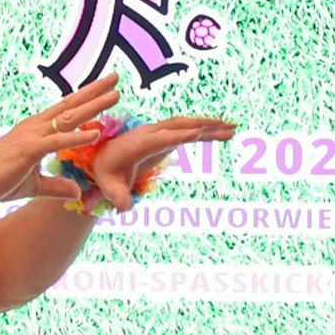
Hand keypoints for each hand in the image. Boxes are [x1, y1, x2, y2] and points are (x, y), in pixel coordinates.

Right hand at [0, 77, 120, 203]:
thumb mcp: (35, 186)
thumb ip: (57, 186)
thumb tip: (77, 192)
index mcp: (37, 130)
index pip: (66, 110)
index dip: (87, 98)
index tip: (107, 89)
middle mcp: (36, 126)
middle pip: (71, 105)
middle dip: (95, 91)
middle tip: (116, 78)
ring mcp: (32, 135)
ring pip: (68, 117)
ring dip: (93, 106)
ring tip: (115, 96)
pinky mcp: (29, 149)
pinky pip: (57, 141)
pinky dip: (77, 137)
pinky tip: (95, 133)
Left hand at [90, 115, 236, 209]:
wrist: (101, 160)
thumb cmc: (105, 174)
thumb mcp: (109, 188)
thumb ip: (118, 197)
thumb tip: (124, 208)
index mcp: (138, 144)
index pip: (161, 138)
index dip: (179, 136)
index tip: (198, 133)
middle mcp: (150, 134)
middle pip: (179, 125)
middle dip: (203, 125)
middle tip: (228, 127)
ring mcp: (158, 133)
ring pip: (186, 125)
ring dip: (209, 126)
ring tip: (233, 129)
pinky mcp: (165, 137)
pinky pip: (187, 131)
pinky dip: (205, 131)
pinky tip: (221, 134)